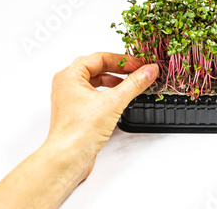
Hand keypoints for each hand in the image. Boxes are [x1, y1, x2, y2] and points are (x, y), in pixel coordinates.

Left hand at [46, 52, 158, 178]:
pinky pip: (94, 94)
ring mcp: (70, 99)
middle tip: (137, 70)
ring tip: (131, 84)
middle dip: (119, 68)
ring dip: (114, 80)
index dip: (123, 60)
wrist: (67, 158)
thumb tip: (149, 70)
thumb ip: (134, 84)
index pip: (100, 57)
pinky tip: (119, 98)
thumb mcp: (114, 102)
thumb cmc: (79, 131)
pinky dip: (108, 92)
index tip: (140, 64)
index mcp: (70, 76)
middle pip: (97, 67)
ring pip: (95, 81)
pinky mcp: (76, 112)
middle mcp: (67, 84)